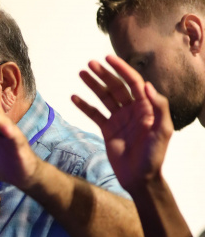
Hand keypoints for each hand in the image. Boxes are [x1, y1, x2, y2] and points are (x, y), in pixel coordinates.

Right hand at [71, 55, 173, 192]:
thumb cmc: (154, 155)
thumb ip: (159, 107)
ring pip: (104, 97)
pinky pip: (94, 114)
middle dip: (104, 74)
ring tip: (81, 73)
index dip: (122, 69)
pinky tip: (74, 97)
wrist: (140, 178)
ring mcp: (118, 119)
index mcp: (146, 107)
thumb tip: (147, 85)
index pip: (133, 82)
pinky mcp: (107, 130)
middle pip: (116, 87)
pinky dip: (84, 106)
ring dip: (93, 85)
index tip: (109, 59)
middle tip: (90, 63)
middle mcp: (132, 110)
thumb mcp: (163, 131)